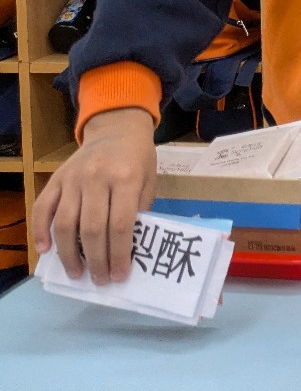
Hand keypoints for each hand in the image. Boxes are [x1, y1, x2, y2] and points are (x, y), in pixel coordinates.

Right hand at [31, 107, 156, 284]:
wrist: (116, 129)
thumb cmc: (138, 159)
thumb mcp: (149, 180)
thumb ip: (140, 210)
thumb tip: (128, 249)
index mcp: (126, 178)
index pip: (121, 224)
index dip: (119, 254)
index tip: (120, 275)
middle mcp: (97, 178)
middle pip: (92, 228)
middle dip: (96, 260)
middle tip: (99, 280)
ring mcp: (73, 178)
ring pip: (66, 223)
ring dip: (69, 254)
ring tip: (76, 273)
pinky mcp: (56, 178)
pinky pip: (43, 208)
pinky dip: (40, 231)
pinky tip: (45, 251)